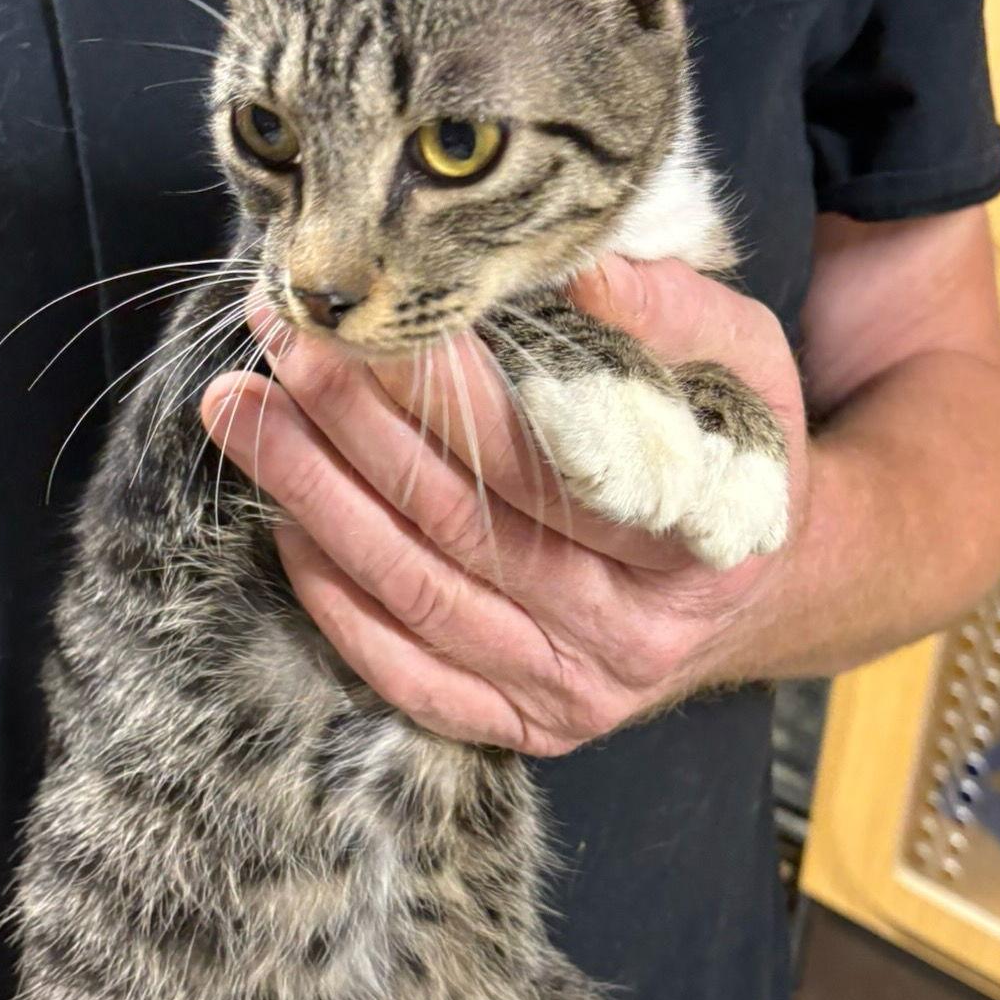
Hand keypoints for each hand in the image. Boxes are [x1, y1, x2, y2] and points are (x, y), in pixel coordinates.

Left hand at [202, 258, 809, 754]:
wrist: (757, 589)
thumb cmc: (735, 454)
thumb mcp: (747, 366)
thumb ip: (676, 313)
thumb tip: (580, 272)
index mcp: (695, 540)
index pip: (547, 463)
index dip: (452, 394)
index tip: (377, 317)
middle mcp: (632, 634)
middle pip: (460, 527)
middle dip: (354, 427)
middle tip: (281, 343)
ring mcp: (577, 693)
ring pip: (418, 597)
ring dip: (315, 500)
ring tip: (241, 413)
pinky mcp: (529, 727)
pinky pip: (409, 678)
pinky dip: (336, 603)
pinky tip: (283, 522)